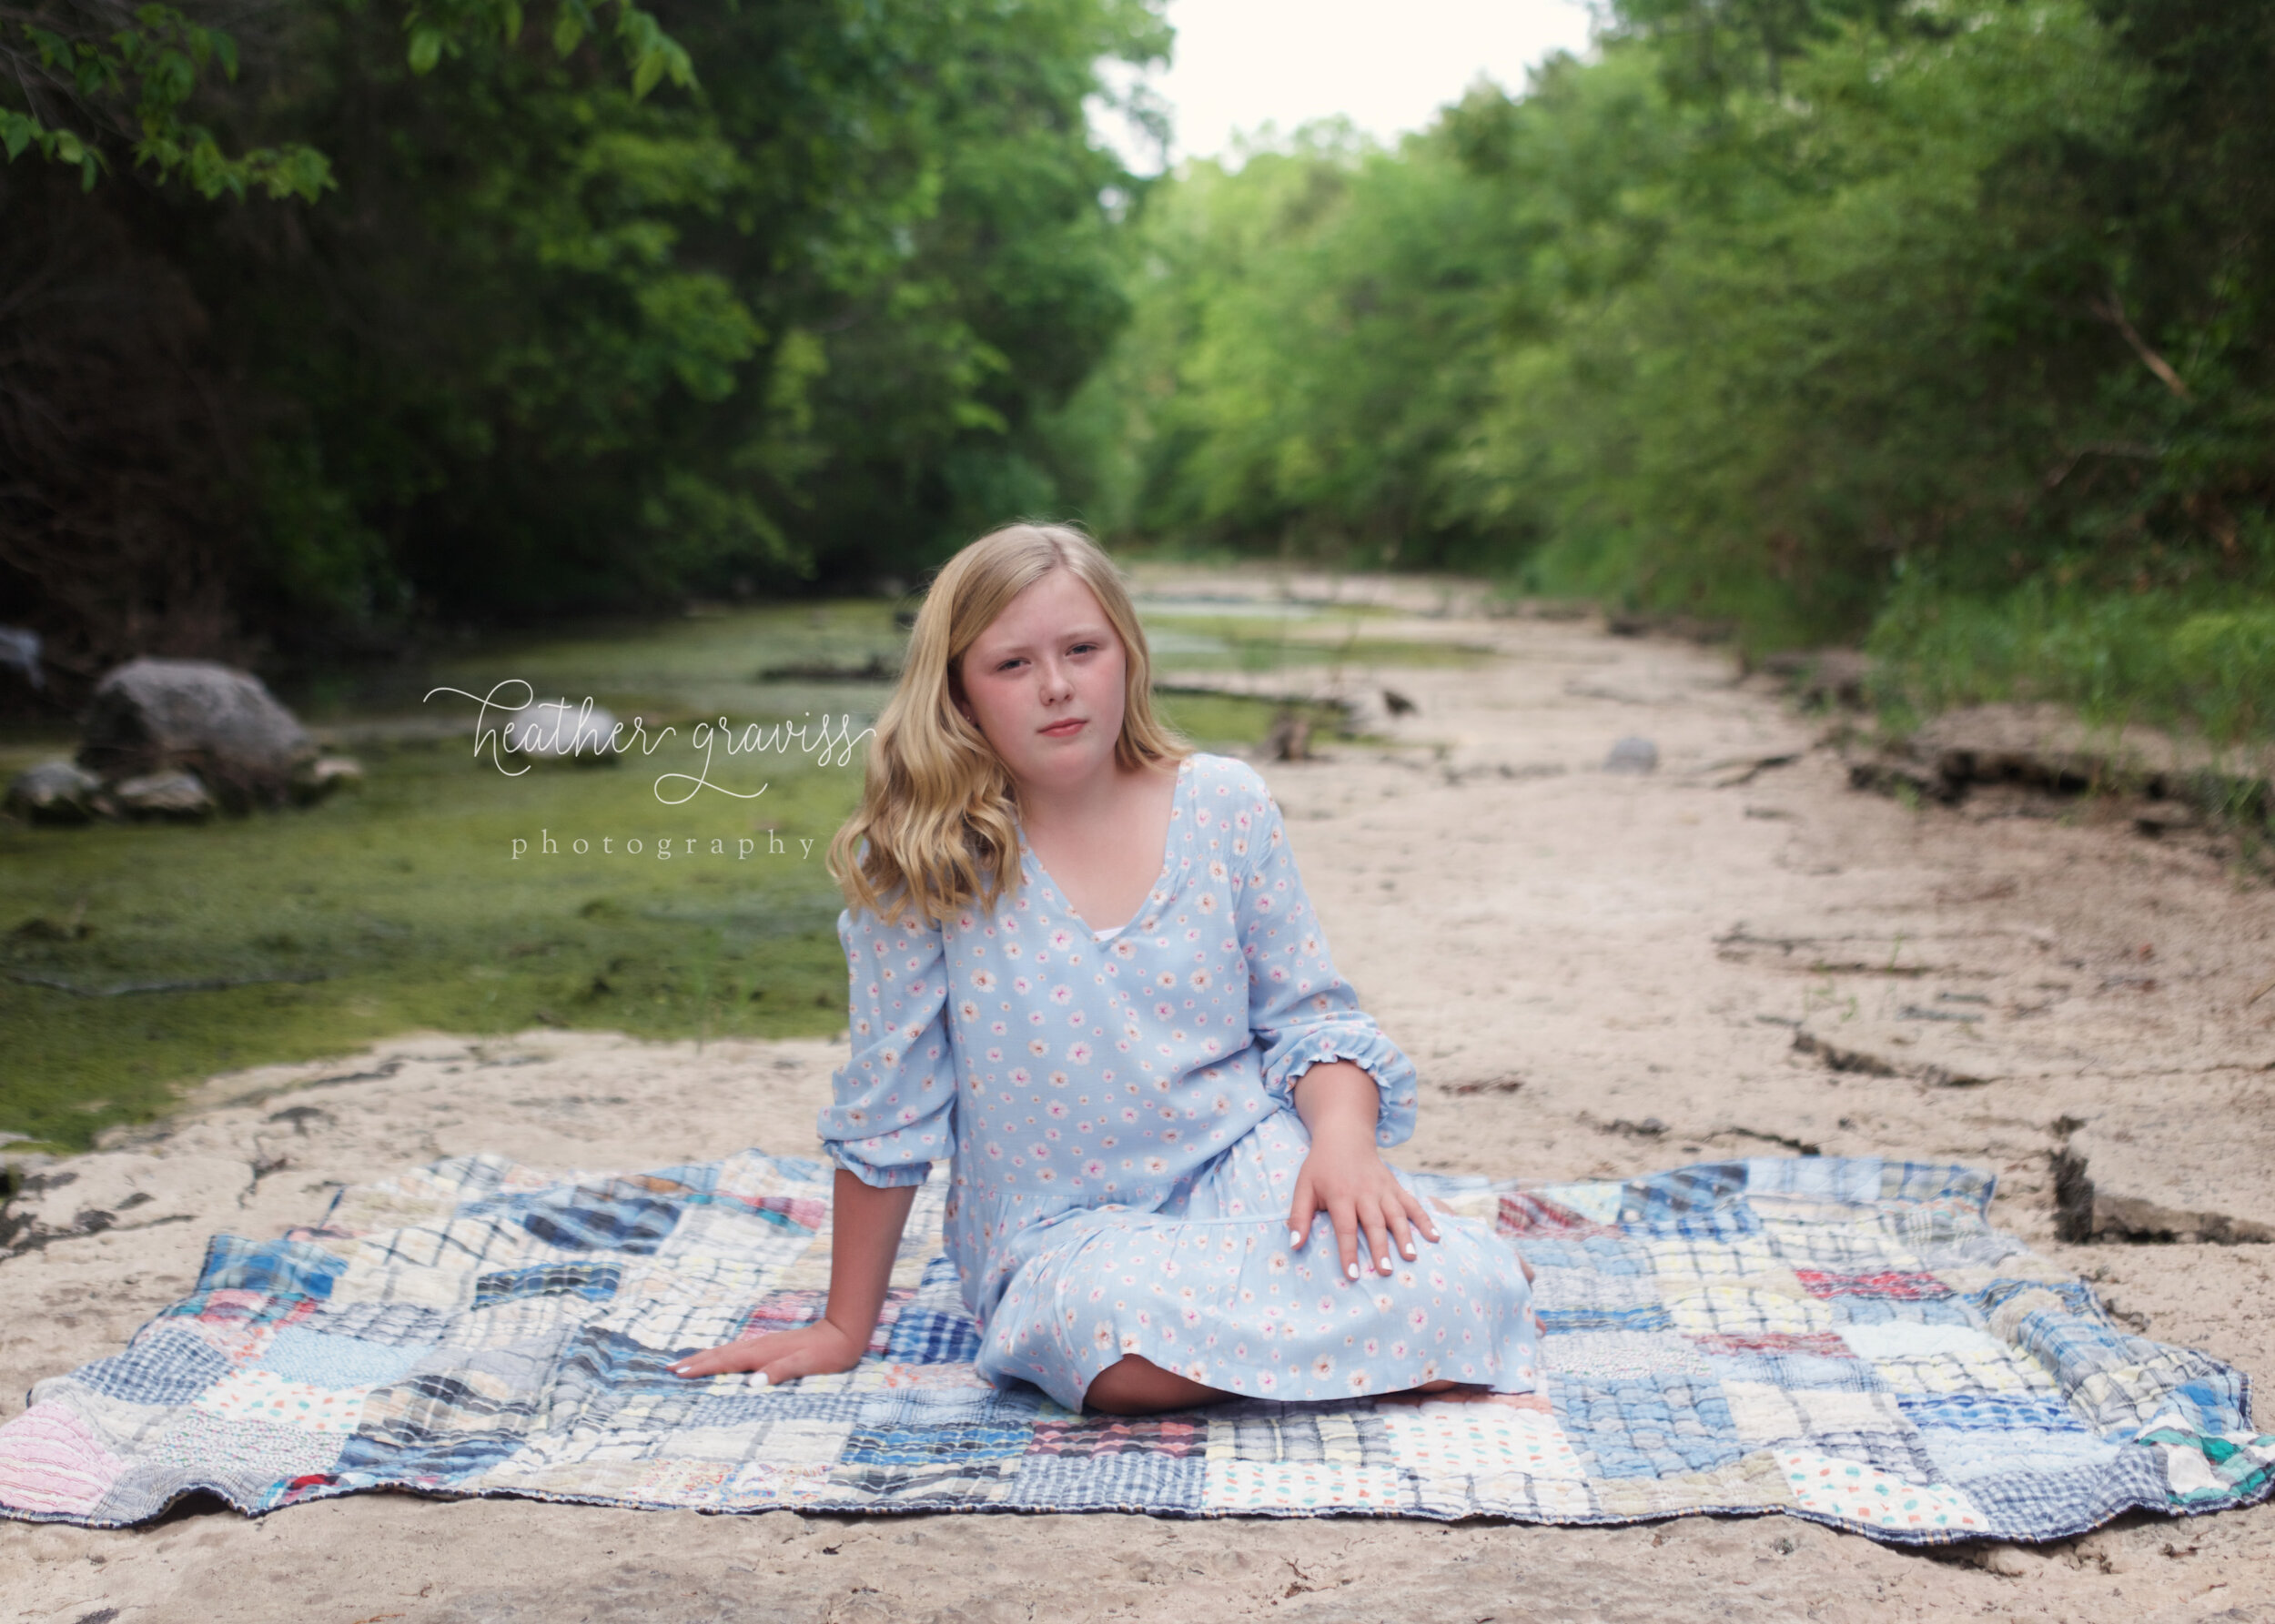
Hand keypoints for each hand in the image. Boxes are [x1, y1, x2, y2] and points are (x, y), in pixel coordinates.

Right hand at [668, 1316, 867, 1382]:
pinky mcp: (770, 1346)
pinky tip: (721, 1359)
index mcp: (762, 1353)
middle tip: (669, 1368)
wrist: (843, 1333)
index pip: (724, 1362)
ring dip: (705, 1357)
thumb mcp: (806, 1365)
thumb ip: (780, 1372)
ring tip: (686, 1362)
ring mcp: (763, 1344)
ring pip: (727, 1351)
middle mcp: (759, 1347)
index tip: (677, 1373)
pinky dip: (722, 1356)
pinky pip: (737, 1352)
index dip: (700, 1368)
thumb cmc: (826, 1354)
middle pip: (720, 1354)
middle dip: (695, 1361)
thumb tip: (753, 1383)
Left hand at [1288, 1122, 1440, 1279]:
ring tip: (1411, 1257)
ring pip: (1396, 1214)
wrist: (1344, 1137)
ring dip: (1405, 1236)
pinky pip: (1412, 1203)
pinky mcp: (1395, 1186)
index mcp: (1340, 1195)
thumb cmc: (1320, 1167)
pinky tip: (1435, 1236)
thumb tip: (1295, 1246)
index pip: (1345, 1228)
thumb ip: (1298, 1217)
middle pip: (1374, 1223)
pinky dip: (1425, 1219)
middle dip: (1380, 1248)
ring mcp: (1383, 1189)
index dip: (1349, 1252)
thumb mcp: (1303, 1187)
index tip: (1353, 1275)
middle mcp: (1365, 1193)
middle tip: (1385, 1271)